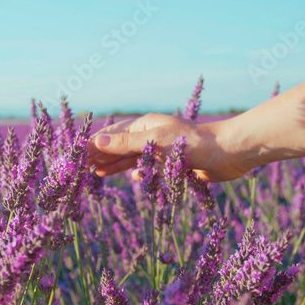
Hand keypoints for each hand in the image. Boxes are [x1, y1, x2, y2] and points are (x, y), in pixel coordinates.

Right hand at [87, 113, 251, 182]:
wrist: (229, 153)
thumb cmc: (194, 144)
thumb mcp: (156, 142)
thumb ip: (126, 144)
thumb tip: (96, 142)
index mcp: (145, 126)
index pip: (111, 135)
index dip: (92, 145)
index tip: (75, 155)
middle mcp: (151, 136)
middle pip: (119, 146)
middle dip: (100, 156)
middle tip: (81, 168)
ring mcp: (162, 150)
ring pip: (132, 158)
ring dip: (115, 165)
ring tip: (97, 174)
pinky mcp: (175, 164)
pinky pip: (151, 168)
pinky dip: (140, 173)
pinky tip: (134, 178)